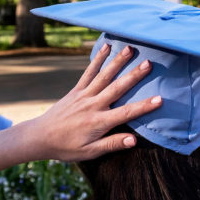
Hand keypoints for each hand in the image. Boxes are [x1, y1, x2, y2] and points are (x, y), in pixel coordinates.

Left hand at [28, 44, 158, 161]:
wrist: (40, 137)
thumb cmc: (66, 148)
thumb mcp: (89, 152)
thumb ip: (112, 144)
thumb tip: (134, 140)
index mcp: (98, 123)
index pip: (126, 113)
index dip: (144, 107)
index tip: (160, 99)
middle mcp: (92, 105)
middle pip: (117, 88)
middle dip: (134, 76)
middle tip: (149, 63)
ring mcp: (84, 95)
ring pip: (104, 76)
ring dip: (118, 61)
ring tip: (130, 48)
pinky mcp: (76, 90)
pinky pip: (89, 72)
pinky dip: (98, 59)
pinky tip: (106, 47)